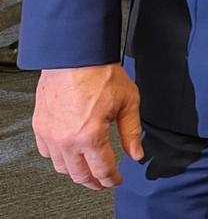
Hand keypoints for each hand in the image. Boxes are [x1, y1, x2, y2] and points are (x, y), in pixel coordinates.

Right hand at [32, 64, 143, 189]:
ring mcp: (50, 135)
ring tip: (88, 169)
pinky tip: (69, 153)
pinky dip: (59, 157)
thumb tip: (137, 153)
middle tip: (104, 182)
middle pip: (80, 175)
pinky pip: (46, 152)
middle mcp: (67, 140)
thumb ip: (132, 132)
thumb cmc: (100, 73)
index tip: (117, 181)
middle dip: (95, 182)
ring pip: (62, 167)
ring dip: (76, 172)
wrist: (75, 56)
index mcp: (90, 136)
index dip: (112, 179)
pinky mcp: (40, 126)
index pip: (102, 170)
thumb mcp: (128, 102)